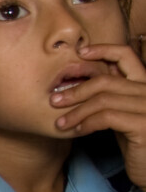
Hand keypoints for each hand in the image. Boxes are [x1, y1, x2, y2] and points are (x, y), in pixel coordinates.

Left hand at [52, 43, 145, 188]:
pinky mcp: (144, 125)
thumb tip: (81, 81)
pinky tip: (76, 131)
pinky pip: (107, 117)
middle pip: (106, 80)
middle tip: (54, 100)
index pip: (126, 56)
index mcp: (144, 84)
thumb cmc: (136, 142)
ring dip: (76, 111)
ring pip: (103, 99)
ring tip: (60, 122)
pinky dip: (87, 123)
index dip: (103, 50)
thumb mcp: (123, 114)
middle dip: (76, 89)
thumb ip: (111, 97)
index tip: (80, 53)